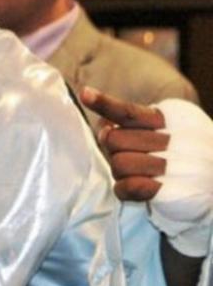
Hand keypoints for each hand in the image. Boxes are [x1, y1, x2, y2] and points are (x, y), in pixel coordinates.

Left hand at [80, 86, 167, 200]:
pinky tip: (135, 184)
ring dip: (120, 171)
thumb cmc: (175, 151)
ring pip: (119, 164)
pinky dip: (124, 188)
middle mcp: (174, 141)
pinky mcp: (169, 191)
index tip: (84, 94)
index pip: (129, 112)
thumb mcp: (158, 128)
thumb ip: (129, 121)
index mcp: (170, 120)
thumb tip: (104, 124)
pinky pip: (129, 187)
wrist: (205, 181)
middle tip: (128, 153)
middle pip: (114, 140)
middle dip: (112, 148)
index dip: (104, 104)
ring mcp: (173, 167)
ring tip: (136, 171)